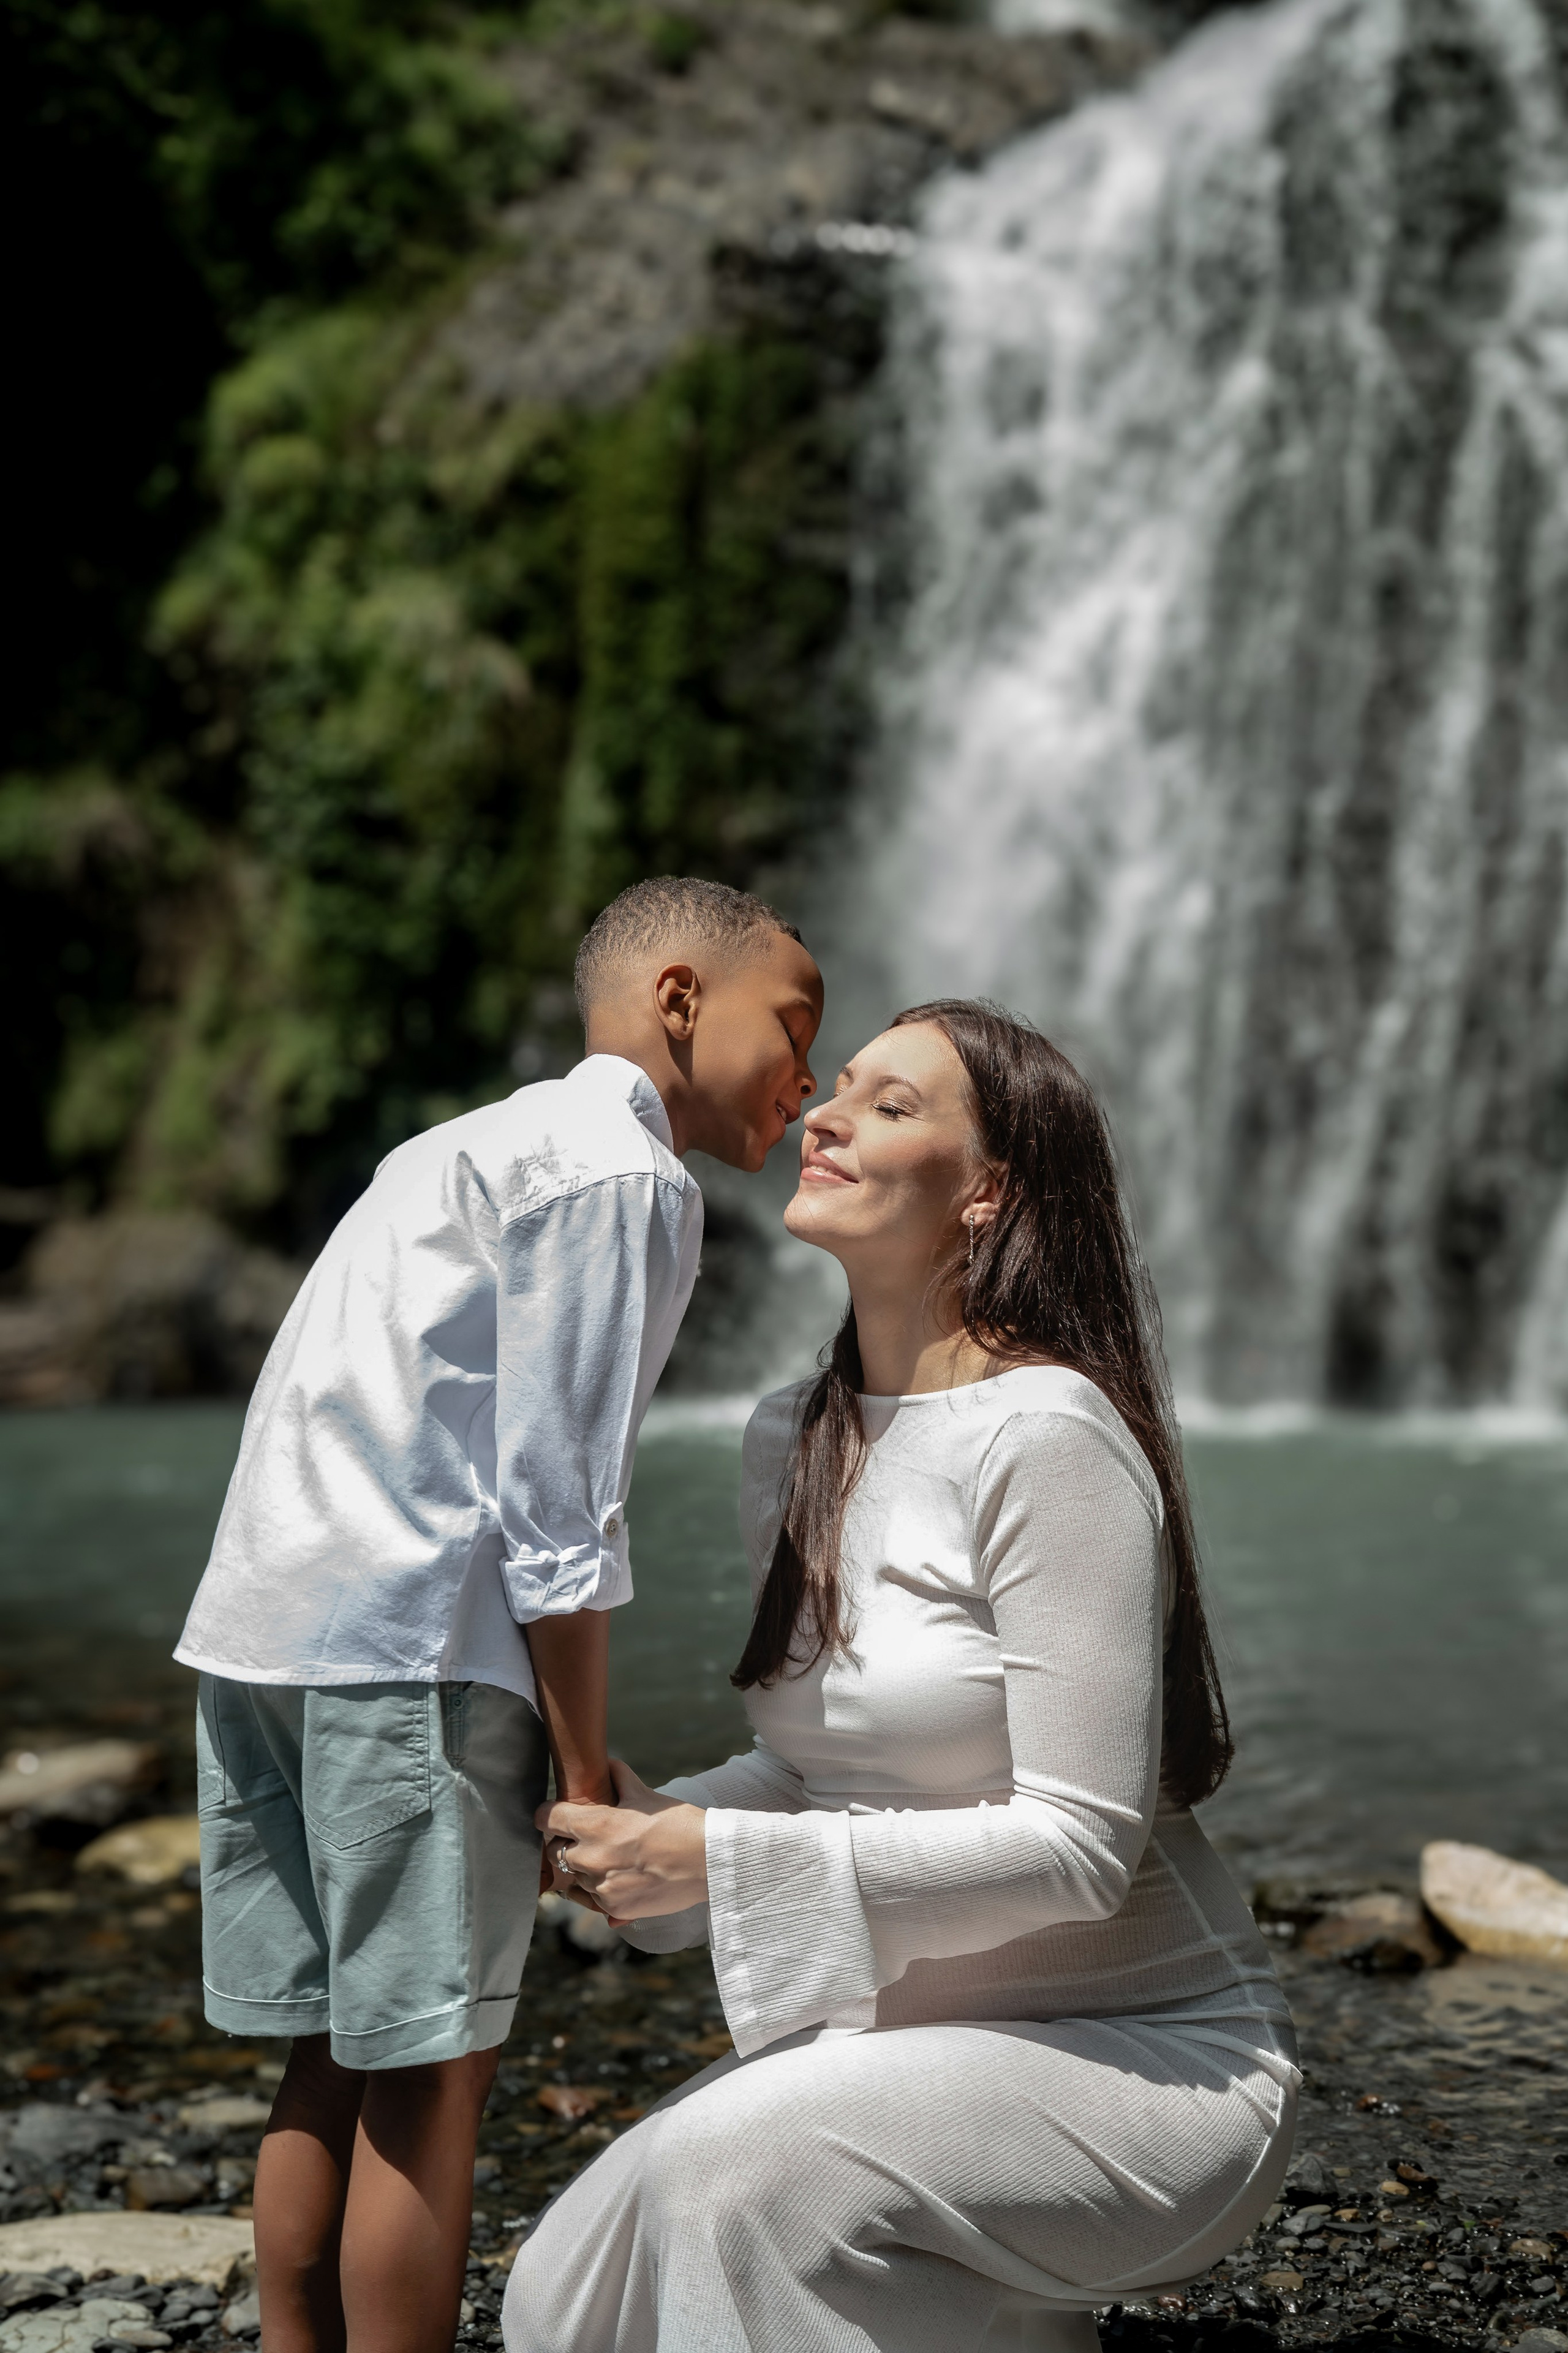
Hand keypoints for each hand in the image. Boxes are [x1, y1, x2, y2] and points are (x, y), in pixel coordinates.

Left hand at [536, 1758, 706, 1924]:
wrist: (708, 1862)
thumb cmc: (679, 1824)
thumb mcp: (647, 1796)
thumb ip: (620, 1780)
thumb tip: (608, 1766)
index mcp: (594, 1825)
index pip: (546, 1818)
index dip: (551, 1814)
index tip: (558, 1815)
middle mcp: (590, 1857)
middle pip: (555, 1851)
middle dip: (568, 1843)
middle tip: (590, 1838)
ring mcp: (599, 1887)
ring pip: (573, 1878)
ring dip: (585, 1869)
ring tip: (612, 1860)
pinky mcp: (613, 1909)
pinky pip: (592, 1899)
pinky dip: (601, 1890)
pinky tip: (623, 1879)